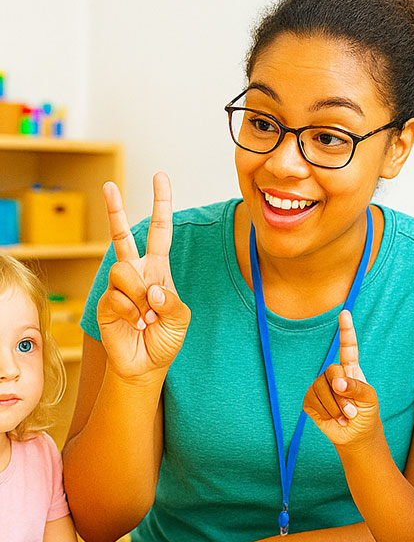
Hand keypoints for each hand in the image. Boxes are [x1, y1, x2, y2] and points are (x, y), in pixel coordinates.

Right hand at [97, 172, 190, 379]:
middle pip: (122, 236)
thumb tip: (152, 289)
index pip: (159, 232)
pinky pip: (117, 298)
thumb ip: (172, 302)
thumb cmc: (166, 338)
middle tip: (109, 185)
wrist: (147, 363)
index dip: (160, 205)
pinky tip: (135, 324)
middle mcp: (136, 272)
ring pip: (124, 272)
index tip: (160, 178)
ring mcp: (118, 286)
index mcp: (158, 269)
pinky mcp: (105, 302)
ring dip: (140, 297)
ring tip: (146, 316)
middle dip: (115, 210)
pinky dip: (132, 314)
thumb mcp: (181, 318)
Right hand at [303, 310, 380, 447]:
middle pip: (331, 371)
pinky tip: (333, 419)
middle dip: (342, 394)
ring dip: (335, 408)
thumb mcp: (370, 400)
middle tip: (352, 412)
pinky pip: (312, 401)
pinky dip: (325, 414)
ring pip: (321, 389)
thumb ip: (357, 388)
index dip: (346, 330)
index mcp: (351, 369)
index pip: (348, 347)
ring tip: (345, 417)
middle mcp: (334, 374)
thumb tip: (337, 383)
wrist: (355, 436)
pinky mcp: (310, 400)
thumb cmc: (366, 414)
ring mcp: (320, 386)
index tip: (345, 313)